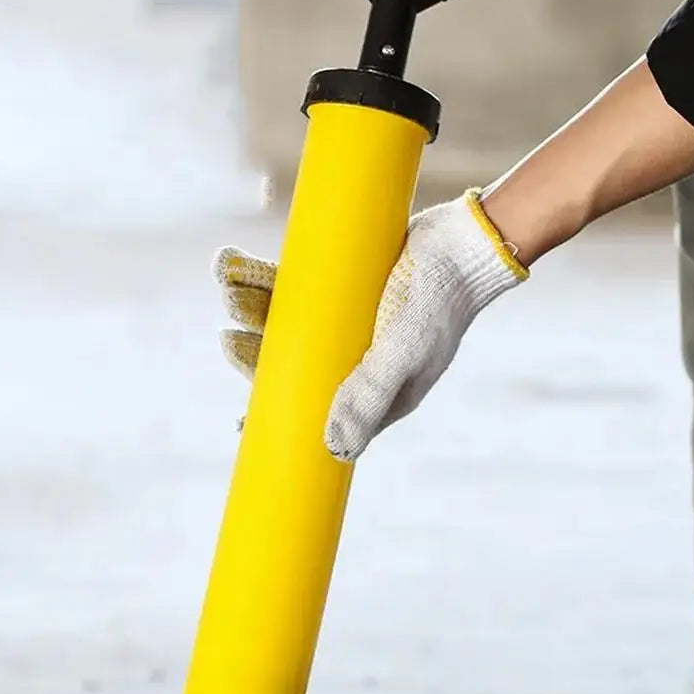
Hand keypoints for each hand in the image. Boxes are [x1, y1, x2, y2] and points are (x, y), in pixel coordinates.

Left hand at [214, 189, 528, 460]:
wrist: (467, 241)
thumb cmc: (440, 304)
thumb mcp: (402, 355)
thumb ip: (367, 397)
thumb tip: (334, 452)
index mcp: (374, 392)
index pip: (314, 410)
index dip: (277, 413)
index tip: (241, 419)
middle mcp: (357, 361)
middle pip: (293, 365)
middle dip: (256, 351)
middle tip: (228, 338)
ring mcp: (348, 323)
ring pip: (287, 321)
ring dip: (252, 306)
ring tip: (226, 284)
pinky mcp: (343, 285)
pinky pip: (295, 286)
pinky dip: (265, 277)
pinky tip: (235, 264)